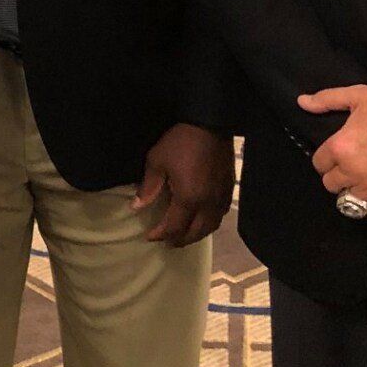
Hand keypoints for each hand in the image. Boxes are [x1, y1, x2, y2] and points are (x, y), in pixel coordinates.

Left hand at [132, 123, 233, 245]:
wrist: (210, 124)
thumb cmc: (180, 142)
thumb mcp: (157, 161)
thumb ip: (148, 187)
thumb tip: (137, 207)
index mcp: (189, 199)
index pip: (174, 227)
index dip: (161, 235)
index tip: (149, 237)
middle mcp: (208, 204)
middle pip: (195, 233)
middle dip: (179, 240)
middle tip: (167, 242)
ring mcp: (221, 198)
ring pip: (211, 227)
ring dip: (196, 235)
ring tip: (183, 235)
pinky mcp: (229, 189)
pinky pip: (220, 215)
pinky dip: (209, 224)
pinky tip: (202, 220)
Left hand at [301, 84, 366, 219]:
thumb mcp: (357, 96)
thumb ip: (326, 100)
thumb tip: (302, 102)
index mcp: (340, 147)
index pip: (319, 164)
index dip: (326, 159)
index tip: (335, 154)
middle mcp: (352, 171)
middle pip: (331, 184)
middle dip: (337, 175)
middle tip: (349, 166)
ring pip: (349, 201)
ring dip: (353, 191)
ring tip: (361, 181)